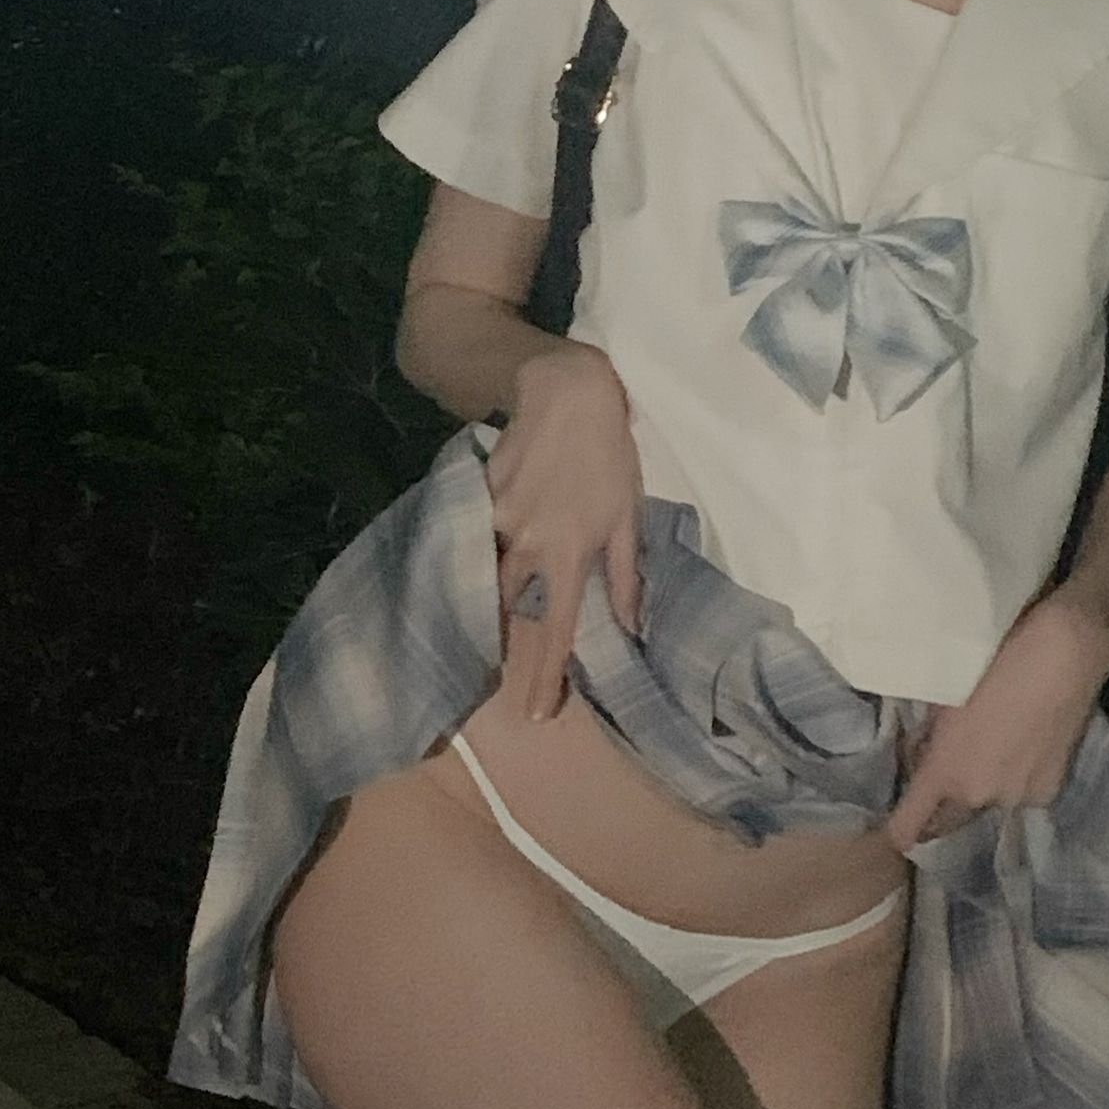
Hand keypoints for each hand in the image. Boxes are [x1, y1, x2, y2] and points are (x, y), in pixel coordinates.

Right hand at [487, 340, 641, 721]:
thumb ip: (626, 576)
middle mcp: (526, 544)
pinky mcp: (477, 495)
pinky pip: (477, 533)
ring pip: (487, 569)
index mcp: (569, 554)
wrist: (566, 394)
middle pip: (508, 606)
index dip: (545, 676)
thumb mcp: (627, 515)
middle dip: (507, 628)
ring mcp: (495, 519)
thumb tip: (632, 628)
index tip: (535, 714)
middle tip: (509, 643)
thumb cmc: (608, 456)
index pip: (558, 630)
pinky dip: (485, 541)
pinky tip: (496, 531)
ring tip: (495, 589)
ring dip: (494, 583)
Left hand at [883, 595, 1108, 855]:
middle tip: (938, 785)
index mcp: (945, 773)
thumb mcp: (943, 698)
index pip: (908, 827)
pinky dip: (1016, 780)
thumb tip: (919, 755)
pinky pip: (1020, 794)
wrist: (1062, 656)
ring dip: (981, 790)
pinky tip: (1024, 748)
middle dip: (938, 810)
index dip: (897, 831)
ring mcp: (1017, 798)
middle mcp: (978, 797)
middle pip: (947, 822)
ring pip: (987, 805)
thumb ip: (928, 738)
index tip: (892, 833)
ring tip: (991, 752)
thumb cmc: (992, 663)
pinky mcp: (1049, 791)